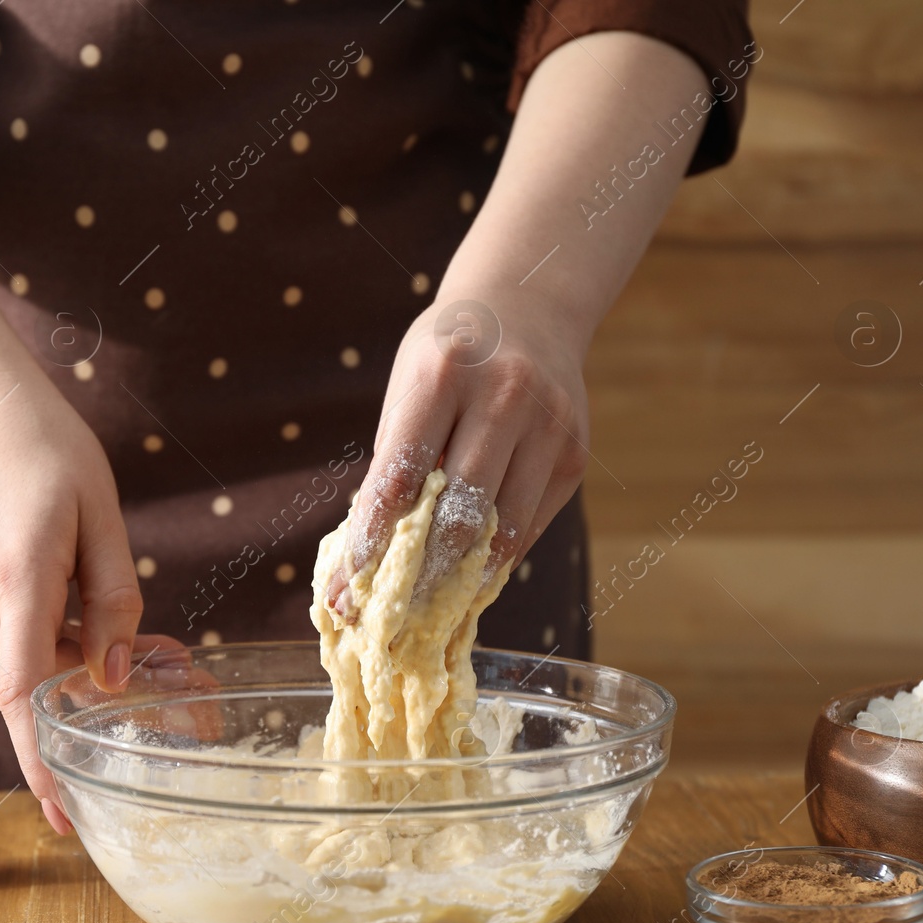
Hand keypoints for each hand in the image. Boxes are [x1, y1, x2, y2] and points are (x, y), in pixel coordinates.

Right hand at [0, 371, 145, 833]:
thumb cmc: (49, 454)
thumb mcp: (102, 517)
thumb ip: (114, 599)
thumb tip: (113, 680)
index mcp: (19, 580)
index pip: (26, 694)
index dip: (44, 762)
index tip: (63, 816)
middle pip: (50, 680)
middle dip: (109, 693)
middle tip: (180, 674)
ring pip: (39, 661)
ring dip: (91, 660)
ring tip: (152, 639)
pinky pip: (23, 640)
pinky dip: (64, 639)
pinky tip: (97, 611)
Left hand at [325, 294, 589, 613]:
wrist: (530, 306)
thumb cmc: (447, 357)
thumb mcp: (409, 387)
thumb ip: (395, 462)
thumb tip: (369, 555)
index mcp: (443, 375)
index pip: (401, 475)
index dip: (373, 539)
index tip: (347, 587)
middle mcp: (503, 397)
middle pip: (458, 511)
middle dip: (419, 572)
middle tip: (386, 616)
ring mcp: (548, 426)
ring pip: (501, 528)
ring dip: (460, 578)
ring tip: (424, 611)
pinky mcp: (575, 454)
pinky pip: (530, 524)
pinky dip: (495, 557)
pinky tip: (468, 579)